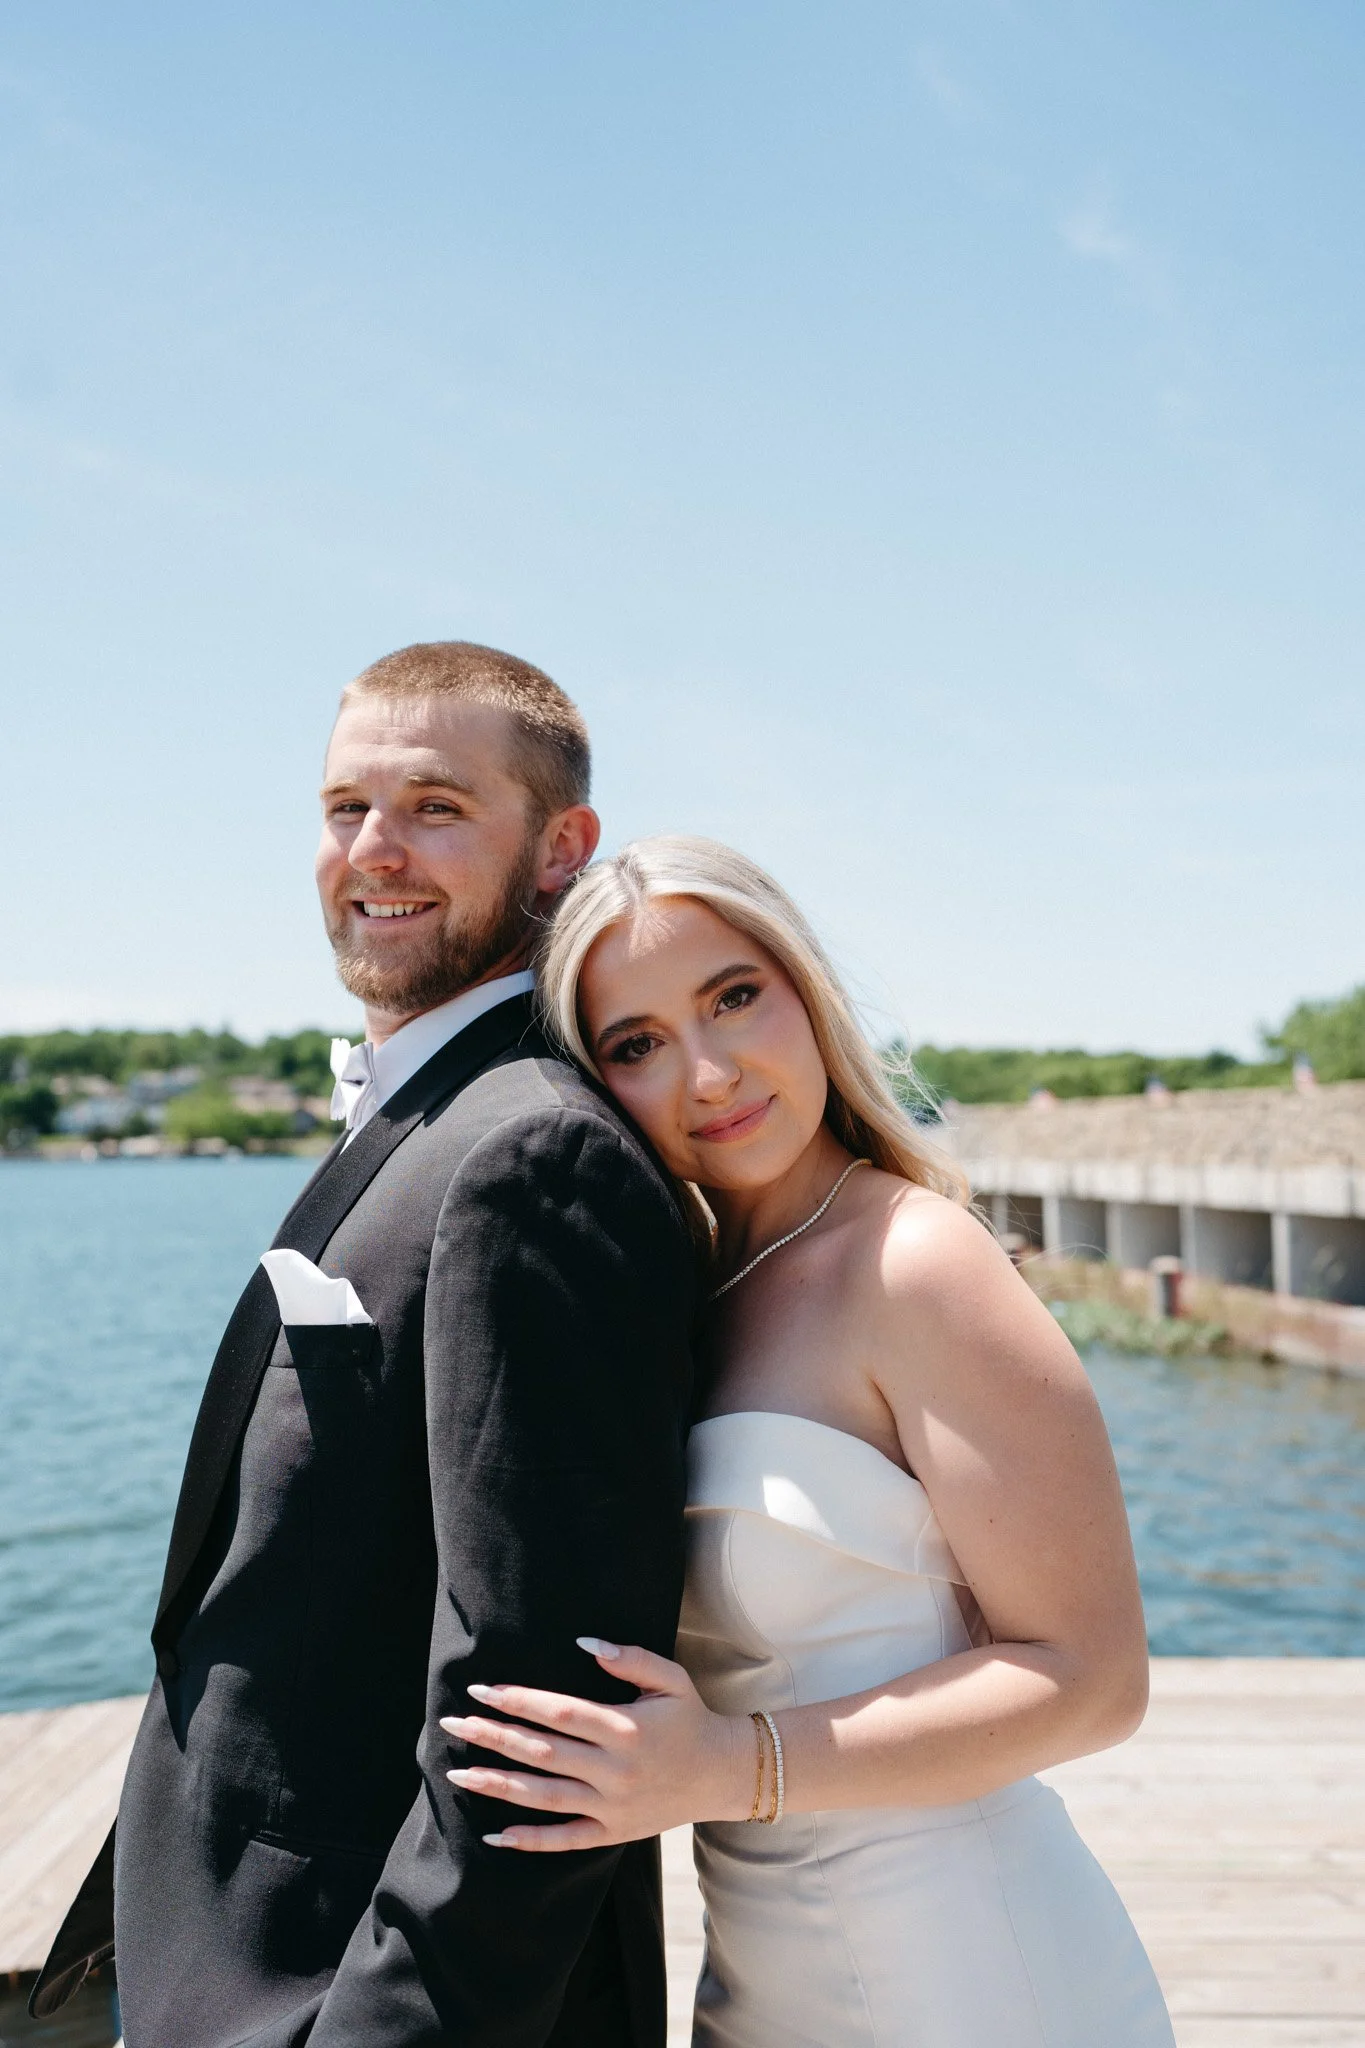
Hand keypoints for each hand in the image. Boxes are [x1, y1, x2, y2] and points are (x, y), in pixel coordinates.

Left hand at [439, 1638, 750, 1850]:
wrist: (721, 1774)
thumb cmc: (690, 1718)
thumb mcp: (670, 1679)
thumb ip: (630, 1658)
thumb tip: (583, 1644)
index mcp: (625, 1728)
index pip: (559, 1713)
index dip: (518, 1701)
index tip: (481, 1689)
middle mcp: (614, 1770)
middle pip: (541, 1753)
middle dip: (493, 1736)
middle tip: (453, 1723)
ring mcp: (611, 1807)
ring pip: (543, 1797)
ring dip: (497, 1785)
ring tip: (457, 1773)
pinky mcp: (612, 1833)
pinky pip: (564, 1840)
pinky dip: (528, 1840)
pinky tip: (494, 1835)